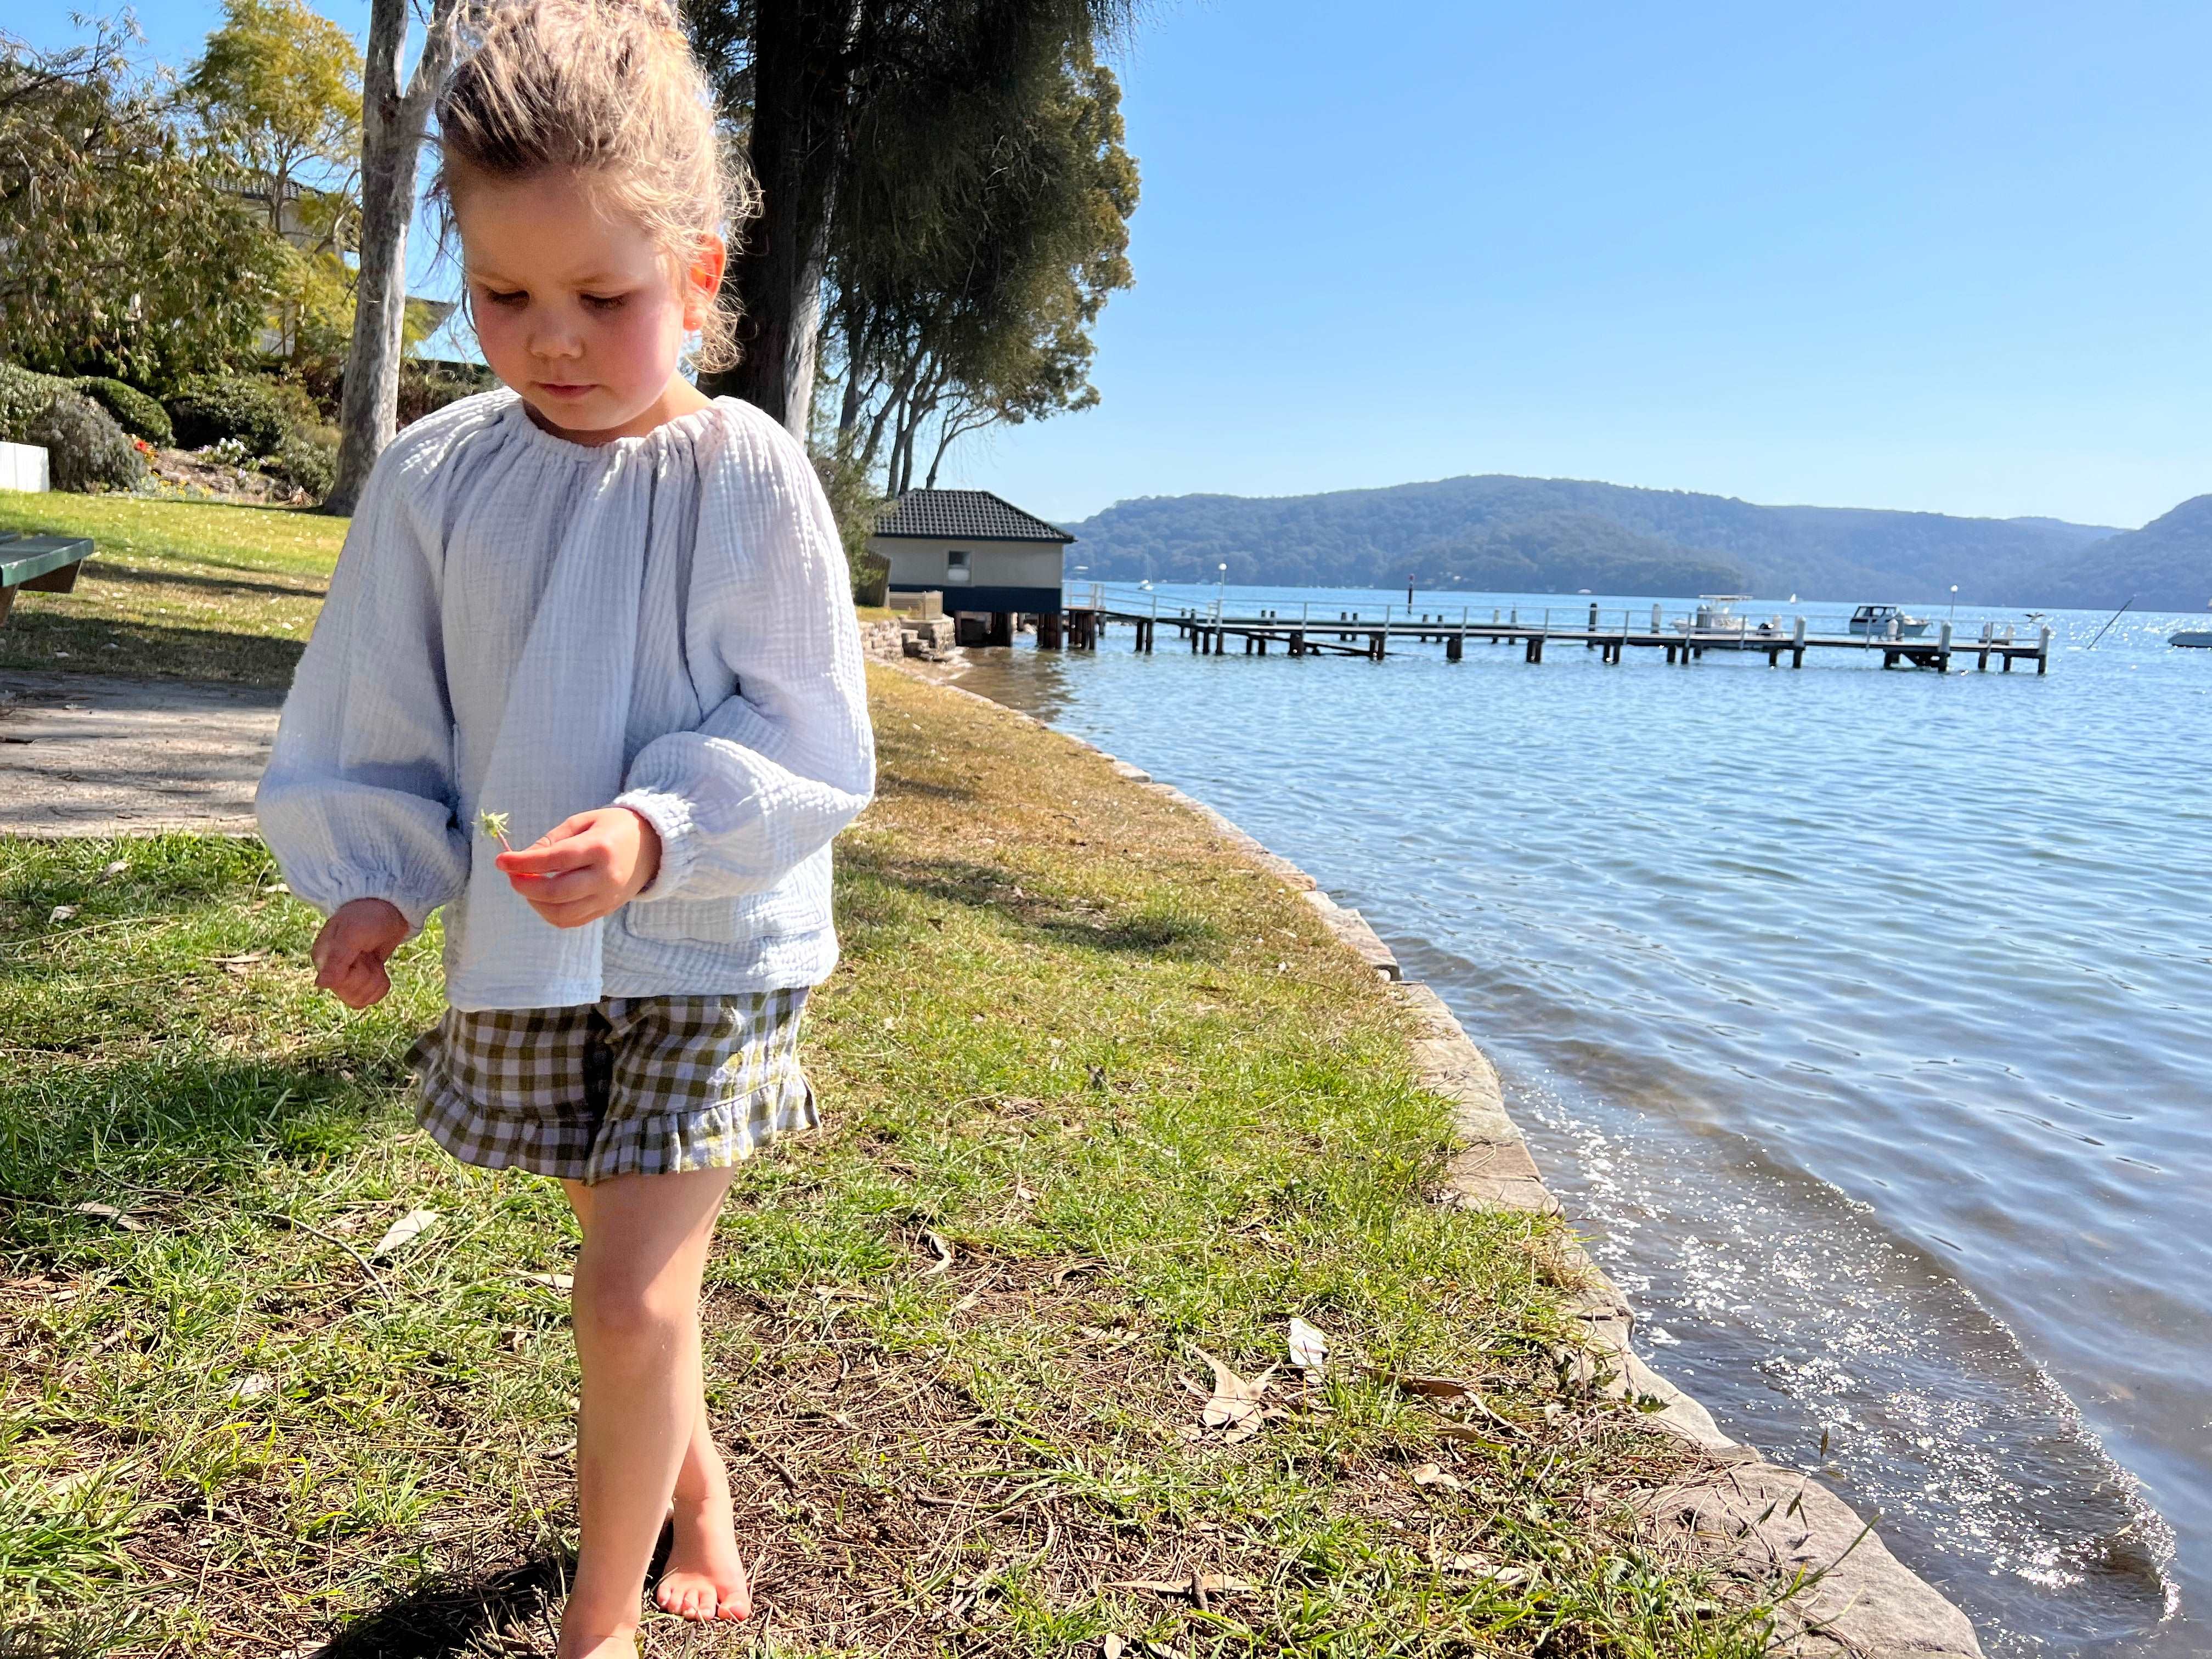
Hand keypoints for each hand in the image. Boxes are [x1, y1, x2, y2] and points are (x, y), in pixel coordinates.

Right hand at [310, 898, 409, 1008]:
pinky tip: (380, 969)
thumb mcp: (353, 934)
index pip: (339, 986)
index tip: (360, 954)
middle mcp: (331, 970)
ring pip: (361, 999)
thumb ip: (338, 959)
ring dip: (375, 981)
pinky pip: (370, 998)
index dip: (357, 973)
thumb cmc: (367, 916)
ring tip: (373, 959)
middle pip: (352, 995)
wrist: (389, 908)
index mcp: (322, 959)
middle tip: (368, 955)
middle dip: (368, 977)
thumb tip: (320, 985)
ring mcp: (347, 976)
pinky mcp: (362, 979)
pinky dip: (380, 986)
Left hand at [495, 806, 662, 928]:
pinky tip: (543, 899)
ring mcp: (607, 898)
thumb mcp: (584, 821)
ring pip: (561, 913)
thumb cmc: (614, 828)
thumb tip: (523, 859)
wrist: (653, 847)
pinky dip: (550, 913)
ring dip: (535, 903)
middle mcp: (605, 877)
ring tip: (528, 886)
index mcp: (600, 849)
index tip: (501, 860)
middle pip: (556, 892)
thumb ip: (553, 840)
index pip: (554, 860)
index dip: (523, 863)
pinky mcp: (606, 910)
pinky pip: (571, 921)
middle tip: (512, 875)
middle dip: (525, 886)